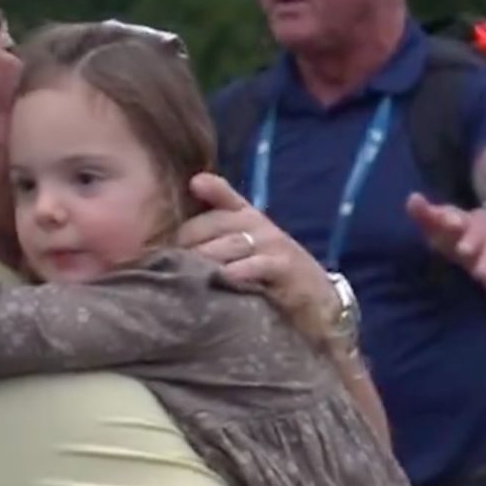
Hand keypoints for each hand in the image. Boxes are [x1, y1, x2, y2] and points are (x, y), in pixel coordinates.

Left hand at [177, 173, 341, 342]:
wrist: (318, 300)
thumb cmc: (270, 274)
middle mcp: (258, 225)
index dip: (207, 191)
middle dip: (190, 238)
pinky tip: (222, 278)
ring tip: (185, 270)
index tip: (192, 186)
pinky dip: (237, 271)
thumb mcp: (241, 251)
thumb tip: (172, 230)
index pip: (223, 198)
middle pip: (216, 223)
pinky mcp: (285, 267)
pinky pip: (256, 265)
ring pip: (231, 243)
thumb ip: (211, 236)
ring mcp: (273, 244)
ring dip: (206, 256)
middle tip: (167, 257)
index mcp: (246, 216)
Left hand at [406, 193, 485, 299]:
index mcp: (459, 220)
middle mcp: (476, 233)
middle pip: (476, 236)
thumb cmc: (453, 227)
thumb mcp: (437, 220)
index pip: (455, 217)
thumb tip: (412, 197)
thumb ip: (422, 212)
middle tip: (463, 251)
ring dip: (485, 264)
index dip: (452, 219)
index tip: (451, 223)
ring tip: (478, 274)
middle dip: (471, 242)